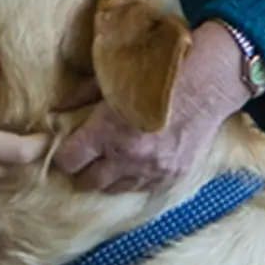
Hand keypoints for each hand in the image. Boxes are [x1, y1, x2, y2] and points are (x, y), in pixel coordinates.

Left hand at [55, 19, 252, 194]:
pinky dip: (137, 177)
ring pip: (115, 189)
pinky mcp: (172, 177)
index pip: (69, 161)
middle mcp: (126, 157)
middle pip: (88, 182)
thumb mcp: (114, 81)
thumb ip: (81, 97)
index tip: (70, 147)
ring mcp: (151, 171)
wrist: (207, 84)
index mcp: (106, 132)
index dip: (65, 155)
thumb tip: (57, 110)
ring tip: (115, 158)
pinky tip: (140, 160)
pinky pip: (143, 188)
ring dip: (111, 176)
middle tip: (89, 156)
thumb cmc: (158, 76)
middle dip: (85, 169)